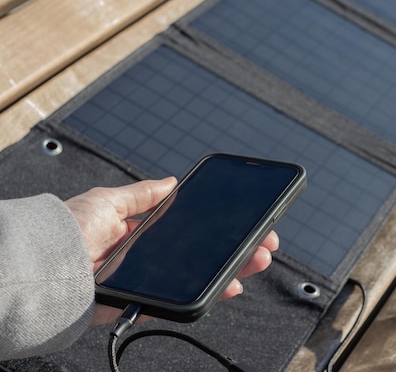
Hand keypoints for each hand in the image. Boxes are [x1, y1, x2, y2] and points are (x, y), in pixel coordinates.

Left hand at [65, 178, 278, 325]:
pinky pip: (180, 302)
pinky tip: (229, 286)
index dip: (216, 228)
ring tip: (255, 262)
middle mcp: (147, 257)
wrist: (43, 267)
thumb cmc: (67, 231)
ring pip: (197, 278)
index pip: (188, 230)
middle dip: (234, 248)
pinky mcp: (144, 302)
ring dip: (230, 270)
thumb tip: (170, 182)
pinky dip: (207, 297)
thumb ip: (141, 194)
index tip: (242, 224)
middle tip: (262, 244)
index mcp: (138, 232)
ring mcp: (149, 280)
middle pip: (200, 254)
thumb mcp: (107, 201)